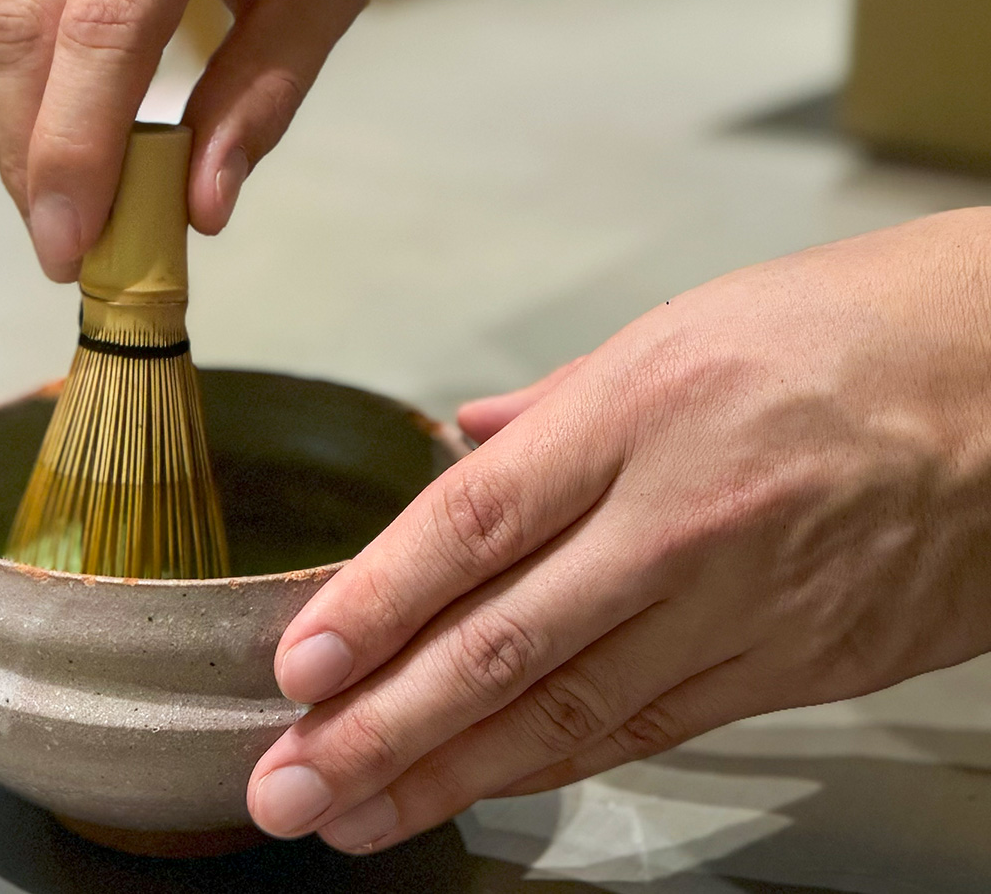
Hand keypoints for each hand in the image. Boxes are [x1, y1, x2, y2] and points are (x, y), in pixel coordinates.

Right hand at [0, 0, 413, 279]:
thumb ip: (266, 85)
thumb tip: (199, 208)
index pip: (104, 23)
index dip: (76, 149)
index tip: (74, 246)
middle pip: (17, 21)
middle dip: (29, 153)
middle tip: (63, 242)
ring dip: (7, 118)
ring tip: (57, 191)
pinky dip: (1, 60)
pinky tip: (43, 111)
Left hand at [247, 209, 990, 851]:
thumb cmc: (856, 331)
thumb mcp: (685, 326)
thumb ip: (559, 404)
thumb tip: (461, 443)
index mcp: (638, 413)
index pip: (472, 526)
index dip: (375, 605)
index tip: (297, 667)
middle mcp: (680, 519)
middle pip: (502, 644)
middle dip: (379, 727)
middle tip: (285, 786)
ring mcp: (744, 606)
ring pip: (568, 711)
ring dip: (448, 773)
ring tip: (353, 815)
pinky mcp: (799, 668)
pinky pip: (652, 727)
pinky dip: (555, 765)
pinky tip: (480, 792)